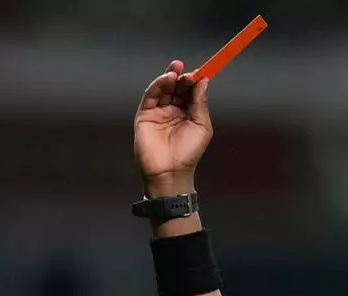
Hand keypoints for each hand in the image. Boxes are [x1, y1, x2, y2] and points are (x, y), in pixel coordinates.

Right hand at [134, 60, 211, 196]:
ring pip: (163, 88)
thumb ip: (200, 103)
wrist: (169, 172)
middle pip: (176, 87)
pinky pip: (151, 95)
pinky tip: (167, 79)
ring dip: (169, 77)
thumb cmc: (188, 153)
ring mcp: (158, 112)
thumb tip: (203, 81)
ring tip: (177, 70)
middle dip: (182, 76)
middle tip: (187, 71)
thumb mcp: (201, 126)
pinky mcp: (145, 115)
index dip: (194, 80)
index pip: (190, 91)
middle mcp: (172, 110)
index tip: (200, 72)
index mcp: (187, 113)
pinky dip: (158, 85)